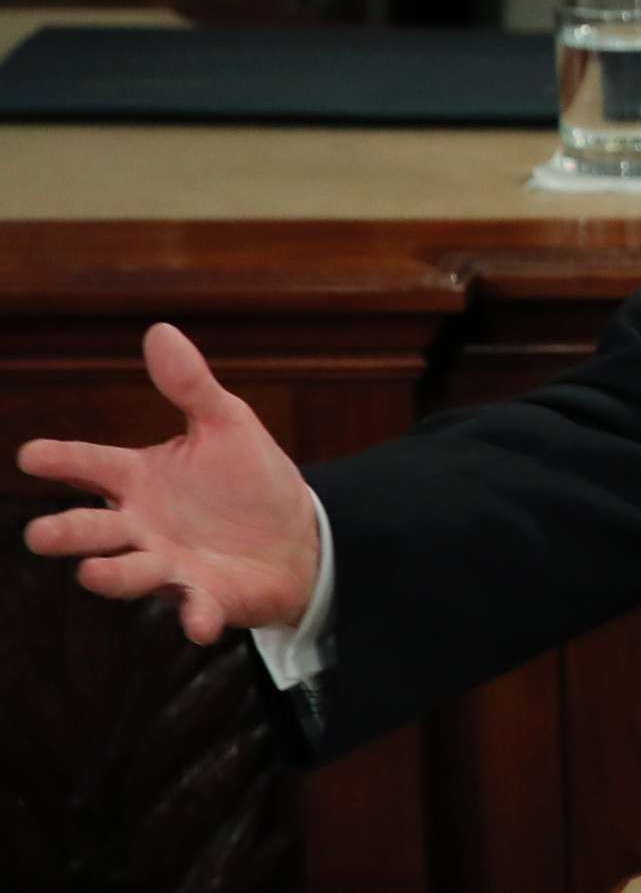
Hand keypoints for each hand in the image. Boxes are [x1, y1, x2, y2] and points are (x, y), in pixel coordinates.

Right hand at [18, 323, 320, 643]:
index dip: (62, 459)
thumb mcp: (226, 424)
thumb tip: (159, 330)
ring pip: (129, 573)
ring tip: (93, 573)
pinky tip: (200, 623)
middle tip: (39, 535)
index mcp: (140, 479)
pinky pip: (196, 609)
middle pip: (93, 529)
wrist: (297, 535)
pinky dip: (196, 617)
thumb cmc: (248, 481)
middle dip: (67, 532)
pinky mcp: (205, 597)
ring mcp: (168, 565)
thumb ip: (190, 386)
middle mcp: (142, 526)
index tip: (30, 454)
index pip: (91, 465)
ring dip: (112, 576)